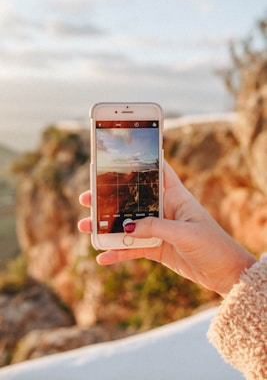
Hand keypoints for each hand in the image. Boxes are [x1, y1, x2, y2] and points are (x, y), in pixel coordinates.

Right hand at [78, 161, 255, 296]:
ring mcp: (159, 230)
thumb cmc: (212, 245)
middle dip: (110, 198)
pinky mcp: (156, 249)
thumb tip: (125, 227)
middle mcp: (165, 211)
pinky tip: (102, 257)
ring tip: (86, 227)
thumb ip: (155, 228)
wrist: (224, 273)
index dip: (141, 163)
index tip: (118, 157)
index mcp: (176, 197)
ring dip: (107, 226)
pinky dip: (118, 253)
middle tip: (87, 197)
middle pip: (133, 200)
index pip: (158, 172)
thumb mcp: (184, 233)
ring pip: (128, 225)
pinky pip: (133, 249)